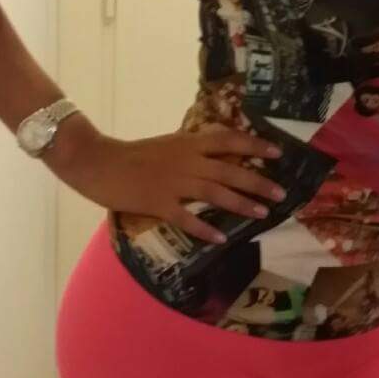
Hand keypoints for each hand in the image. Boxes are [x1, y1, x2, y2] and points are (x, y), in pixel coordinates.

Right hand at [51, 123, 285, 244]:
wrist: (97, 161)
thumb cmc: (131, 155)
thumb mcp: (166, 145)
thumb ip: (190, 152)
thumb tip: (215, 159)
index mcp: (187, 143)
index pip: (228, 140)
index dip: (254, 144)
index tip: (278, 152)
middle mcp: (186, 160)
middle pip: (229, 170)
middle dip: (257, 181)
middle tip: (281, 193)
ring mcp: (172, 182)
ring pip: (215, 192)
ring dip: (241, 203)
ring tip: (262, 213)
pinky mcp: (158, 202)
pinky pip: (186, 217)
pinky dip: (204, 228)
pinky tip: (221, 237)